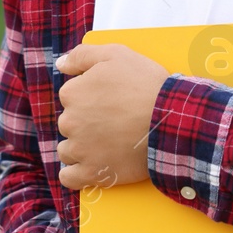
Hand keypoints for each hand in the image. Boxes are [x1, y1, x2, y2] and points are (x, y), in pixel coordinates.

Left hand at [56, 44, 170, 190]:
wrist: (172, 121)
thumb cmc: (146, 85)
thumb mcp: (116, 54)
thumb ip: (83, 55)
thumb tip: (61, 64)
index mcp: (72, 94)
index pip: (71, 96)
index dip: (90, 97)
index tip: (109, 101)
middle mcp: (70, 122)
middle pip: (69, 123)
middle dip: (85, 122)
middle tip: (113, 121)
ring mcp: (80, 150)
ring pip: (67, 150)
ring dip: (80, 148)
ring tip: (106, 145)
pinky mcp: (93, 173)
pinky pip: (69, 178)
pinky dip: (75, 174)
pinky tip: (88, 168)